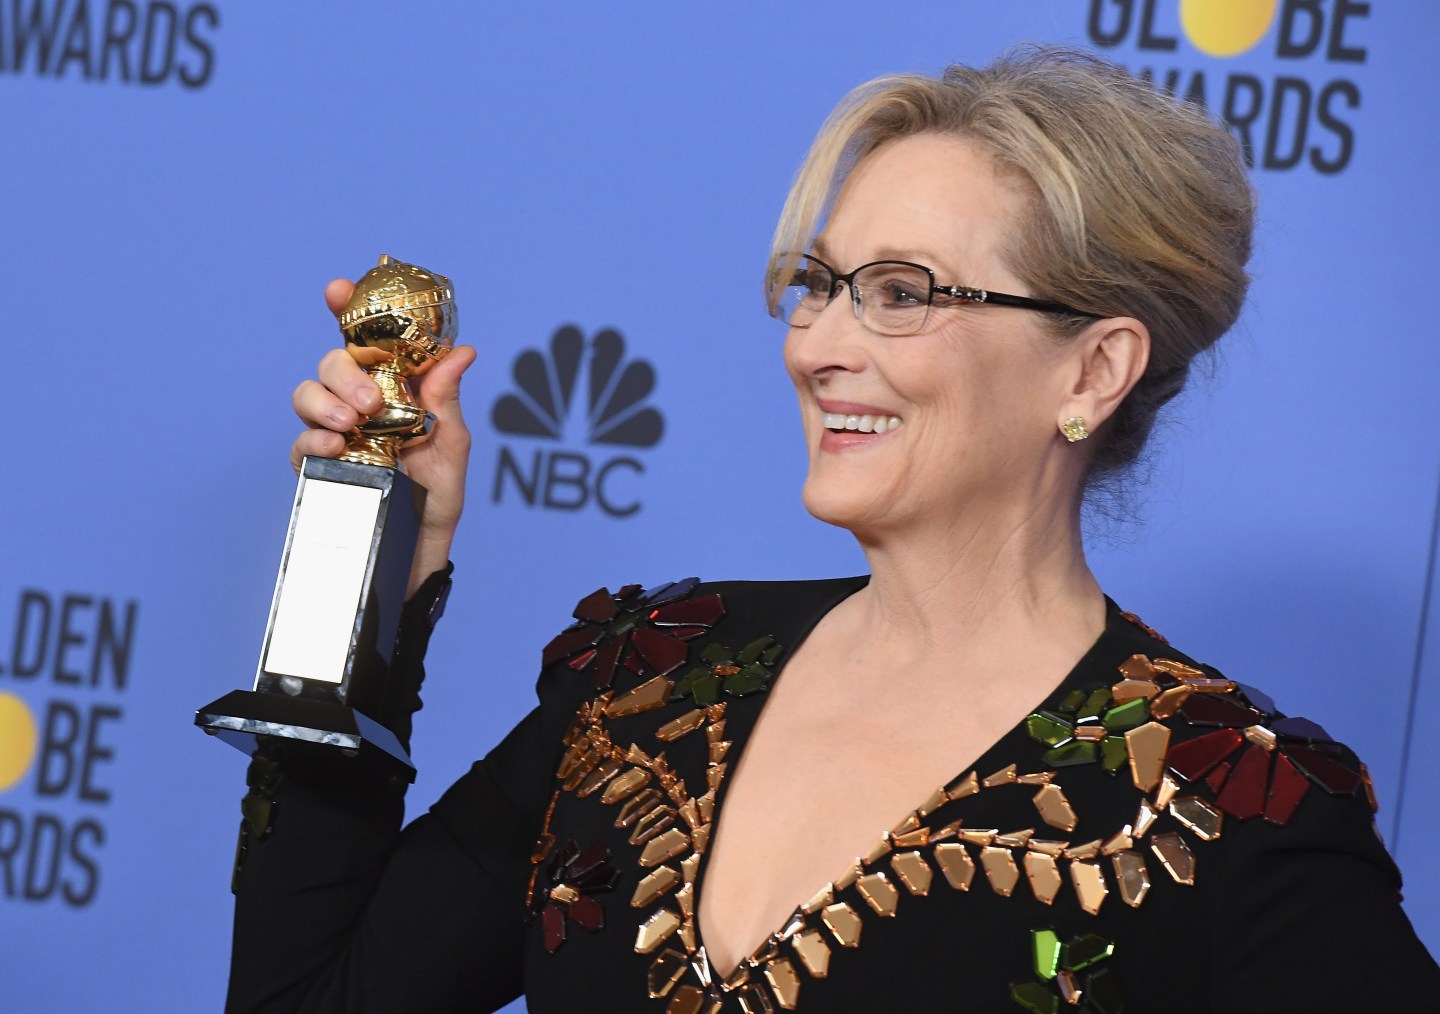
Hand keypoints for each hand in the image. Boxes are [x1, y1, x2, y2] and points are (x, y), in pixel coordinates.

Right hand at [290, 278, 477, 594]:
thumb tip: (462, 352)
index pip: (367, 342)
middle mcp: (359, 405)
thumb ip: (448, 400)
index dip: (347, 309)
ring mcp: (335, 434)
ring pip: (307, 394)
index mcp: (392, 390)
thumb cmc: (439, 498)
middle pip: (332, 363)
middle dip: (344, 371)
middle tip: (369, 400)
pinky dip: (311, 438)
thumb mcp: (453, 446)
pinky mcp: (318, 468)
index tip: (336, 289)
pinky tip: (331, 445)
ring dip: (323, 400)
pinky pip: (299, 442)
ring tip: (350, 422)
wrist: (421, 551)